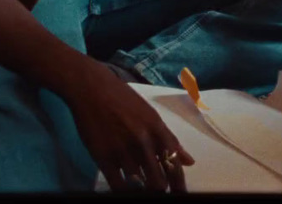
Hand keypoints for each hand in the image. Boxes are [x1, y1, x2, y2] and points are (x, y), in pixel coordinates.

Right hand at [66, 61, 194, 191]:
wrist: (91, 89)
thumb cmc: (123, 99)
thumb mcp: (150, 115)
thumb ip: (169, 140)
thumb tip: (189, 162)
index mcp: (157, 129)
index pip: (174, 164)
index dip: (178, 184)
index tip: (178, 192)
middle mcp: (143, 142)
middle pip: (159, 180)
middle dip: (161, 188)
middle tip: (160, 193)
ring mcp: (123, 151)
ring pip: (140, 184)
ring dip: (143, 189)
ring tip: (143, 190)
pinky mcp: (104, 158)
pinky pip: (118, 186)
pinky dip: (125, 192)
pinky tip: (127, 189)